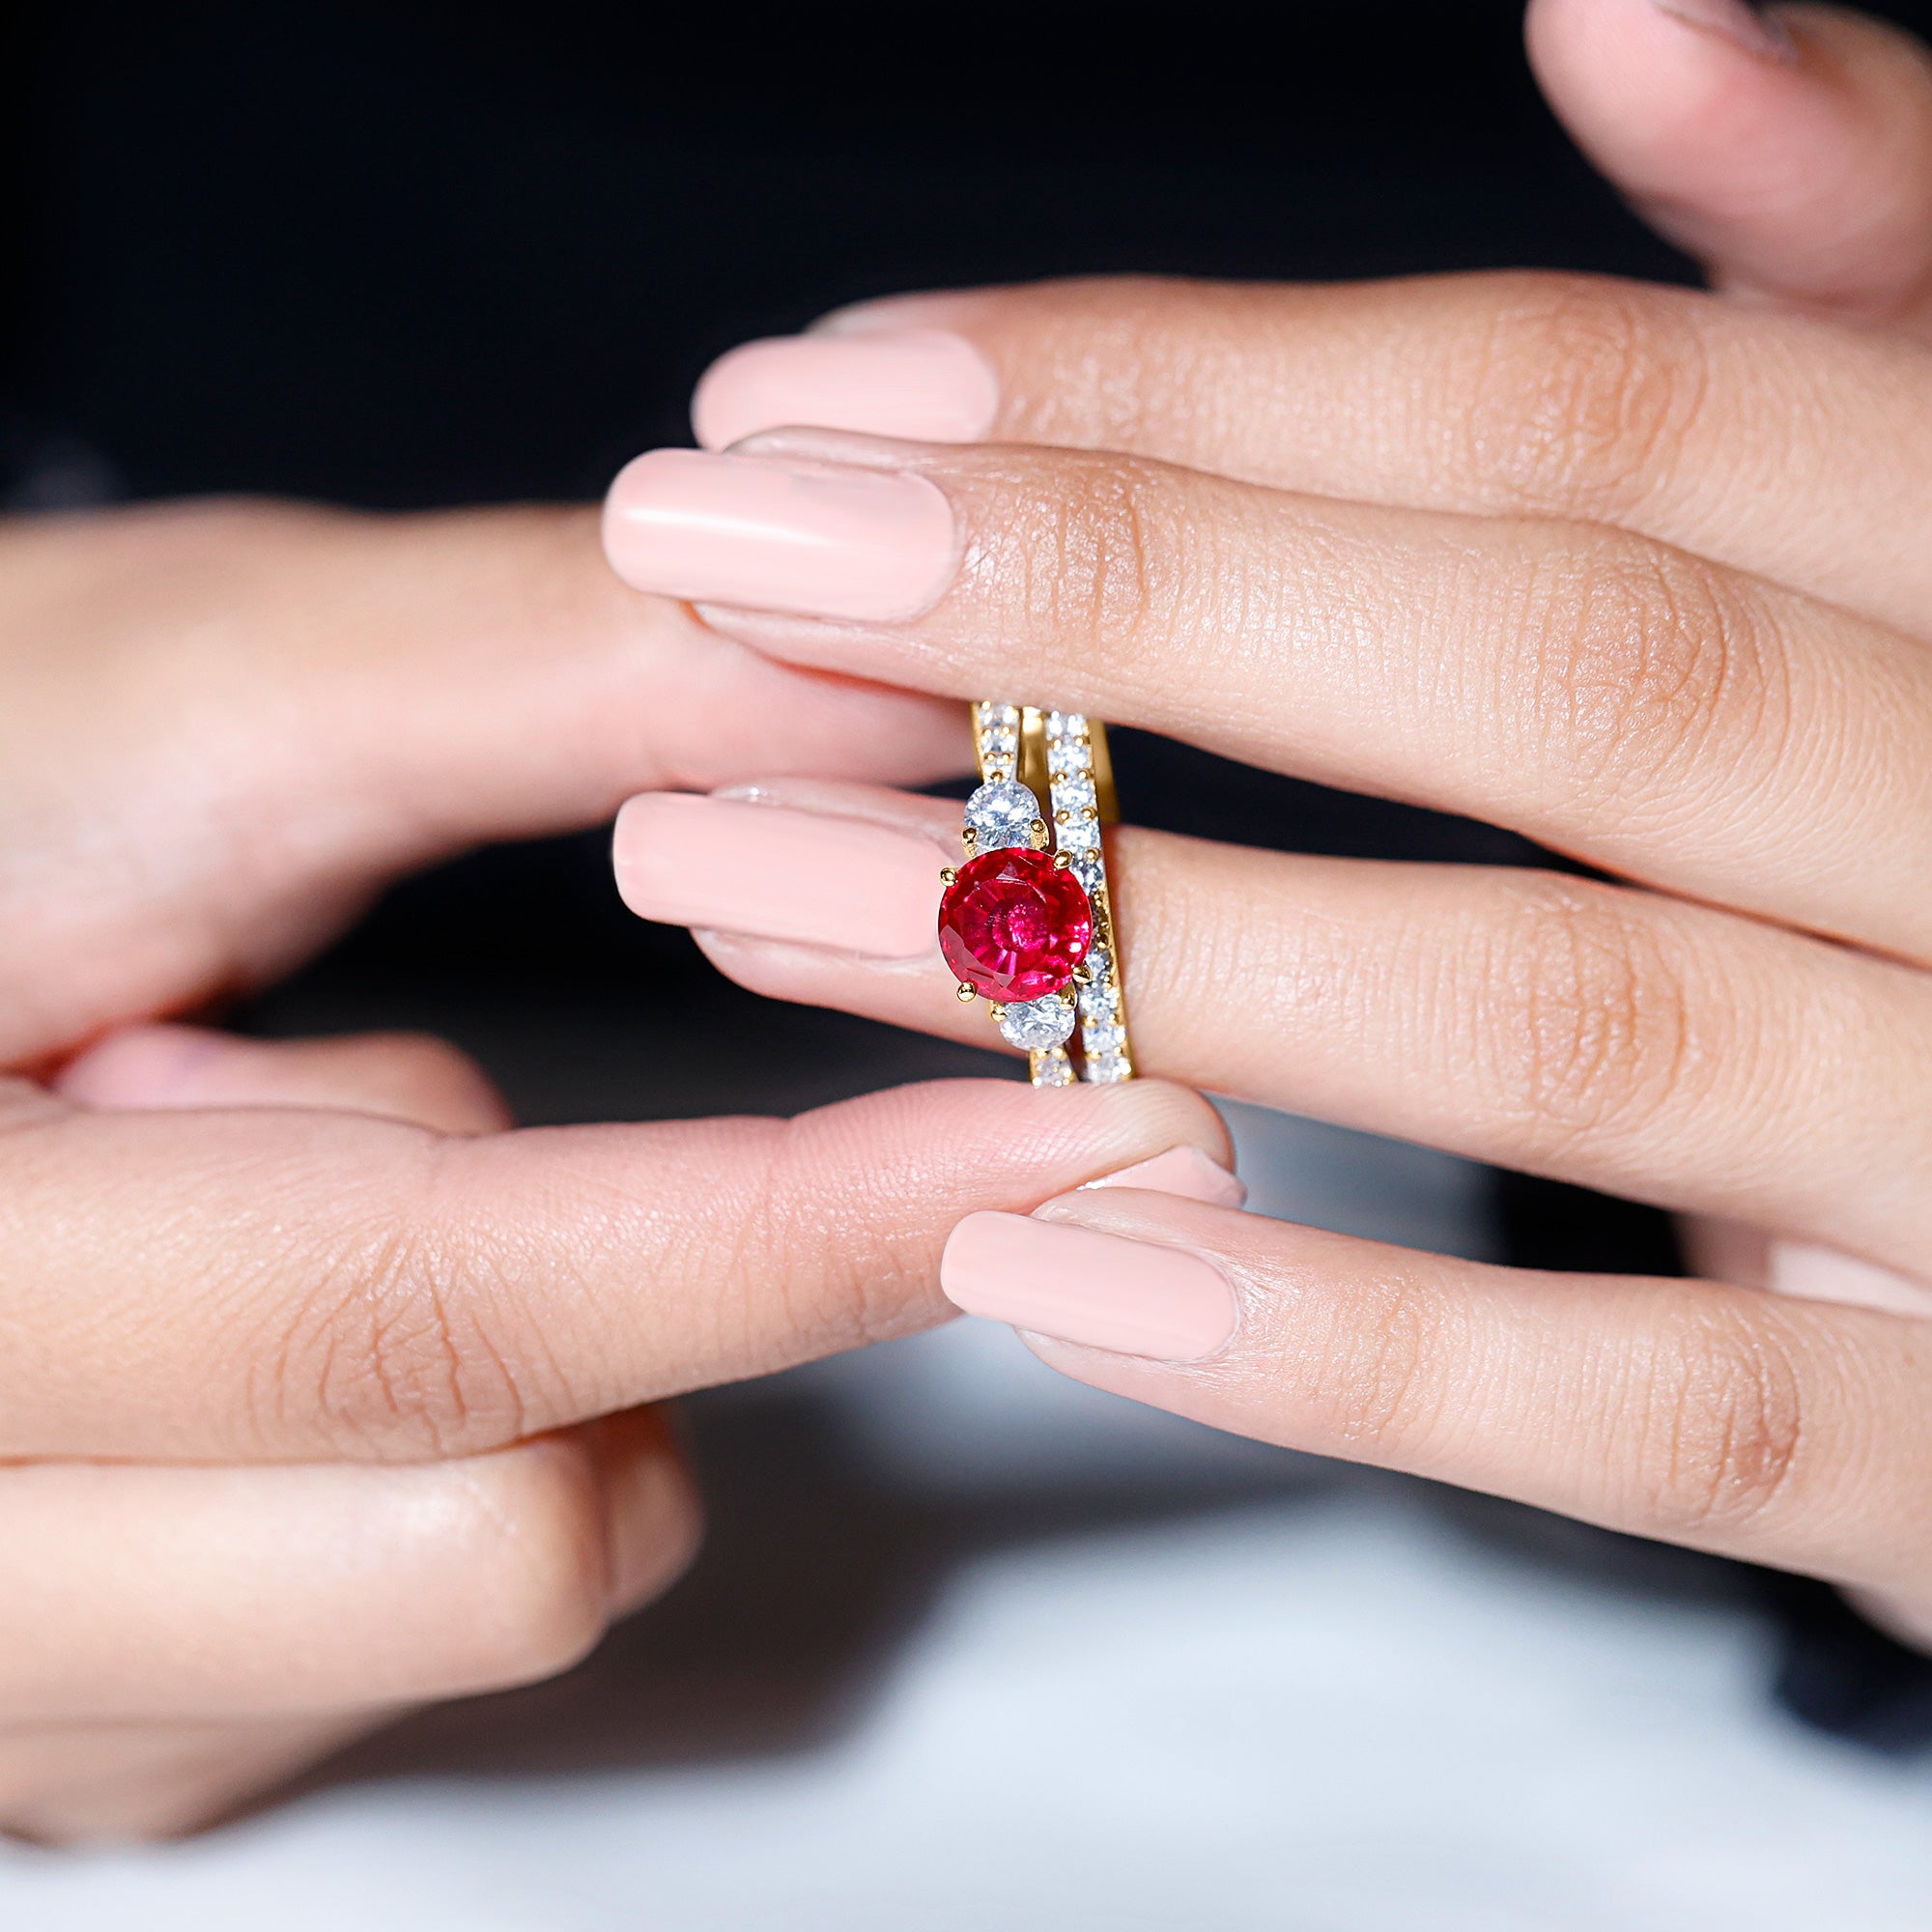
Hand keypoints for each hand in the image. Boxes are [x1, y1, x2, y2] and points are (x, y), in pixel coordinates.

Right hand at [0, 500, 1224, 1838]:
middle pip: (497, 1535)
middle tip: (536, 1052)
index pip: (418, 1315)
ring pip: (483, 1582)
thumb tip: (912, 695)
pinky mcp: (95, 1709)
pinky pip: (414, 1613)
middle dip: (655, 1296)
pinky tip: (282, 1269)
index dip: (782, 1233)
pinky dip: (453, 1432)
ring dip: (537, 1355)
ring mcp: (23, 1677)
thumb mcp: (169, 697)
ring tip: (302, 1139)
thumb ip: (543, 682)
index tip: (1081, 1132)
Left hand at [598, 3, 1931, 1645]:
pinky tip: (1034, 1258)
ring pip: (1573, 1026)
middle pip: (1569, 673)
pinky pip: (1665, 1414)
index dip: (1190, 390)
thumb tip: (1633, 9)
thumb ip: (1829, 296)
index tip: (837, 392)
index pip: (1584, 415)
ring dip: (1140, 956)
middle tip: (723, 561)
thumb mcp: (1918, 554)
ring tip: (753, 886)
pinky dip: (1349, 1341)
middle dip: (1113, 606)